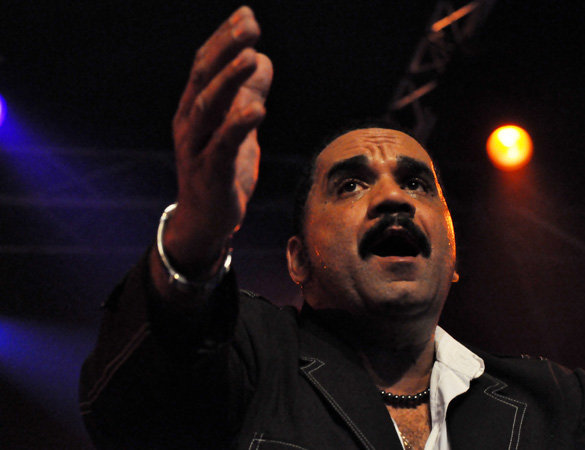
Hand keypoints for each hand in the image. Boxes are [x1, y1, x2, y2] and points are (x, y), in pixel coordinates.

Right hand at [163, 6, 272, 272]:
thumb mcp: (237, 129)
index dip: (224, 41)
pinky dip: (237, 126)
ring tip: (251, 56)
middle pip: (204, 80)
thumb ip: (247, 95)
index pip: (206, 67)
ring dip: (229, 80)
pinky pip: (222, 147)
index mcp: (194, 110)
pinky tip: (256, 110)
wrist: (206, 221)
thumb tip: (264, 59)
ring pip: (209, 108)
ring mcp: (197, 150)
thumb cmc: (220, 172)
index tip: (246, 16)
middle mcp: (190, 125)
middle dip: (225, 50)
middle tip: (249, 25)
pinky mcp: (210, 174)